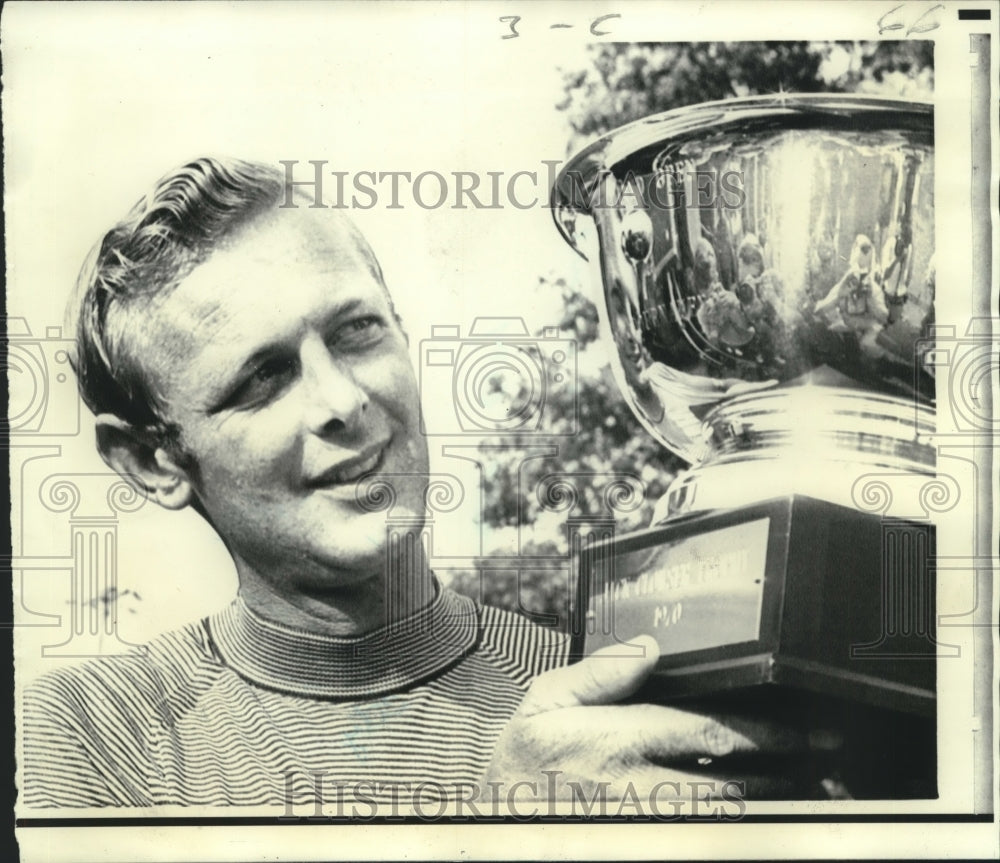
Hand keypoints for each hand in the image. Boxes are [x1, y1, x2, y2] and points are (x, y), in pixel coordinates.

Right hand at [484, 636, 839, 805]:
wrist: (499, 824)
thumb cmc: (522, 765)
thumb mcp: (543, 702)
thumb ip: (599, 673)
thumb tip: (648, 647)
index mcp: (614, 741)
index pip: (705, 732)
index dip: (761, 732)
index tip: (799, 729)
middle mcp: (635, 788)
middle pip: (730, 781)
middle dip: (783, 768)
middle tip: (825, 759)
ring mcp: (644, 824)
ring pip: (724, 818)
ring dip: (771, 802)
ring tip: (810, 787)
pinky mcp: (646, 839)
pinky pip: (704, 836)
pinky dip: (737, 825)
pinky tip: (759, 814)